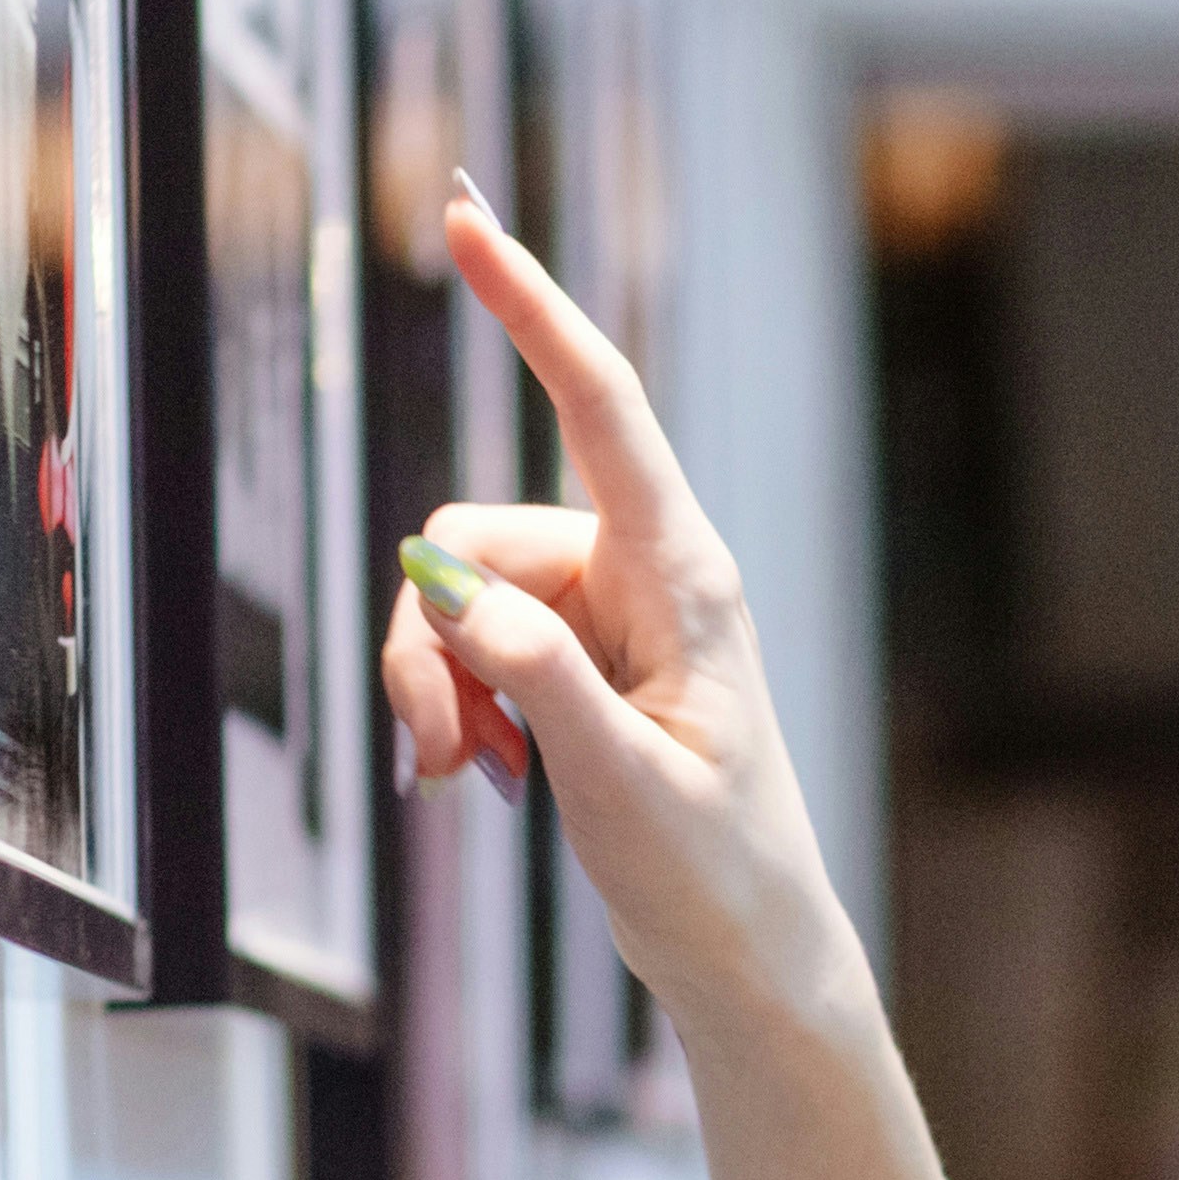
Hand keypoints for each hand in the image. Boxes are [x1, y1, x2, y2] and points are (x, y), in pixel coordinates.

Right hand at [382, 187, 871, 1057]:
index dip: (530, 305)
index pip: (600, 406)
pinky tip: (476, 777)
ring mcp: (606, 622)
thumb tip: (444, 587)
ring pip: (455, 598)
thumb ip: (534, 676)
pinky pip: (471, 647)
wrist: (750, 960)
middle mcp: (643, 578)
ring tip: (465, 777)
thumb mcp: (621, 783)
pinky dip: (454, 706)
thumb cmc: (716, 880)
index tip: (464, 219)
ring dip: (434, 683)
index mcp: (682, 578)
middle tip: (440, 754)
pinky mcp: (576, 668)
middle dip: (428, 636)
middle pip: (473, 536)